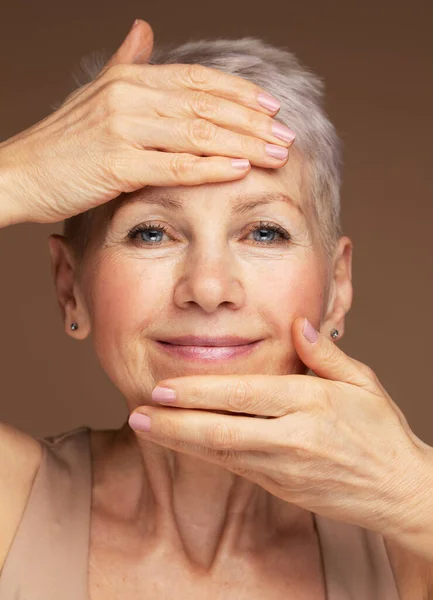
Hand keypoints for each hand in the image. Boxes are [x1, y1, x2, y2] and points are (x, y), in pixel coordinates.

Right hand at [1, 19, 293, 224]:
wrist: (19, 172)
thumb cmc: (62, 142)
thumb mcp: (96, 94)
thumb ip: (125, 62)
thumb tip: (143, 28)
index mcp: (129, 79)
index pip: (198, 81)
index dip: (239, 93)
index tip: (272, 107)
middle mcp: (129, 96)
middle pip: (206, 104)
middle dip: (252, 120)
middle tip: (286, 135)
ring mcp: (122, 127)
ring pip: (197, 132)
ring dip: (242, 143)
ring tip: (275, 153)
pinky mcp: (116, 163)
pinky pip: (175, 165)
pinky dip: (210, 167)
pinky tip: (239, 169)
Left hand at [129, 316, 431, 541]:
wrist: (398, 490)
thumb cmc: (380, 431)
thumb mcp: (363, 383)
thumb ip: (325, 354)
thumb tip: (296, 324)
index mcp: (312, 404)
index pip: (245, 395)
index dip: (200, 392)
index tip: (163, 387)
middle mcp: (294, 438)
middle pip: (223, 431)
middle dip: (175, 423)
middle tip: (138, 413)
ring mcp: (285, 468)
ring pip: (222, 454)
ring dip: (180, 440)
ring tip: (145, 426)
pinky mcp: (280, 486)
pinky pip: (235, 467)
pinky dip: (204, 453)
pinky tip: (181, 441)